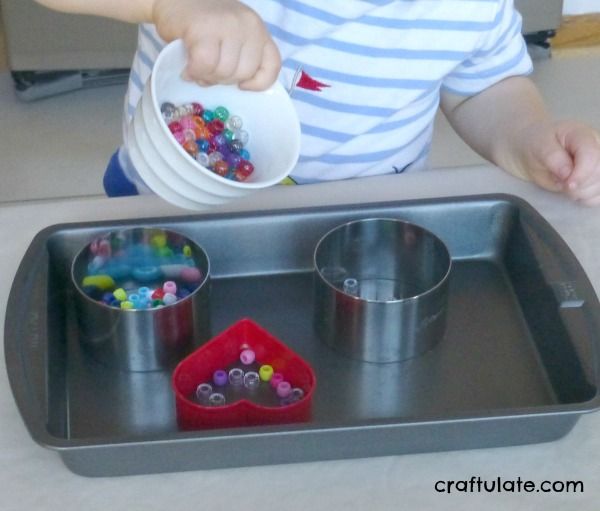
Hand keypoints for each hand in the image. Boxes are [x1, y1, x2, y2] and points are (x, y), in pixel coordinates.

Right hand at [152, 0, 280, 89]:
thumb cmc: (202, 23)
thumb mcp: (232, 38)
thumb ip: (241, 58)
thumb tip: (238, 87)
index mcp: (258, 29)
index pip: (272, 64)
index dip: (259, 83)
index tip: (242, 86)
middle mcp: (248, 24)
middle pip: (244, 72)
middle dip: (224, 80)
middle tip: (208, 73)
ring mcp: (227, 24)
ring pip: (224, 71)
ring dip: (207, 78)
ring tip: (196, 70)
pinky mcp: (204, 28)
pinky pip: (205, 64)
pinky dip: (195, 72)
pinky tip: (188, 70)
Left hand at [504, 120, 599, 205]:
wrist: (532, 151)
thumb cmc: (536, 144)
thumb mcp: (539, 146)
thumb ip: (554, 158)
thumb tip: (567, 174)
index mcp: (584, 136)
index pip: (592, 156)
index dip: (581, 173)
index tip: (567, 184)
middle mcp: (597, 149)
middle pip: (599, 173)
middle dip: (580, 185)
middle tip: (560, 182)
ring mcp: (598, 165)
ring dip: (582, 193)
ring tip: (564, 185)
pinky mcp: (596, 179)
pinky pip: (599, 195)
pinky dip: (587, 198)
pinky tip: (573, 192)